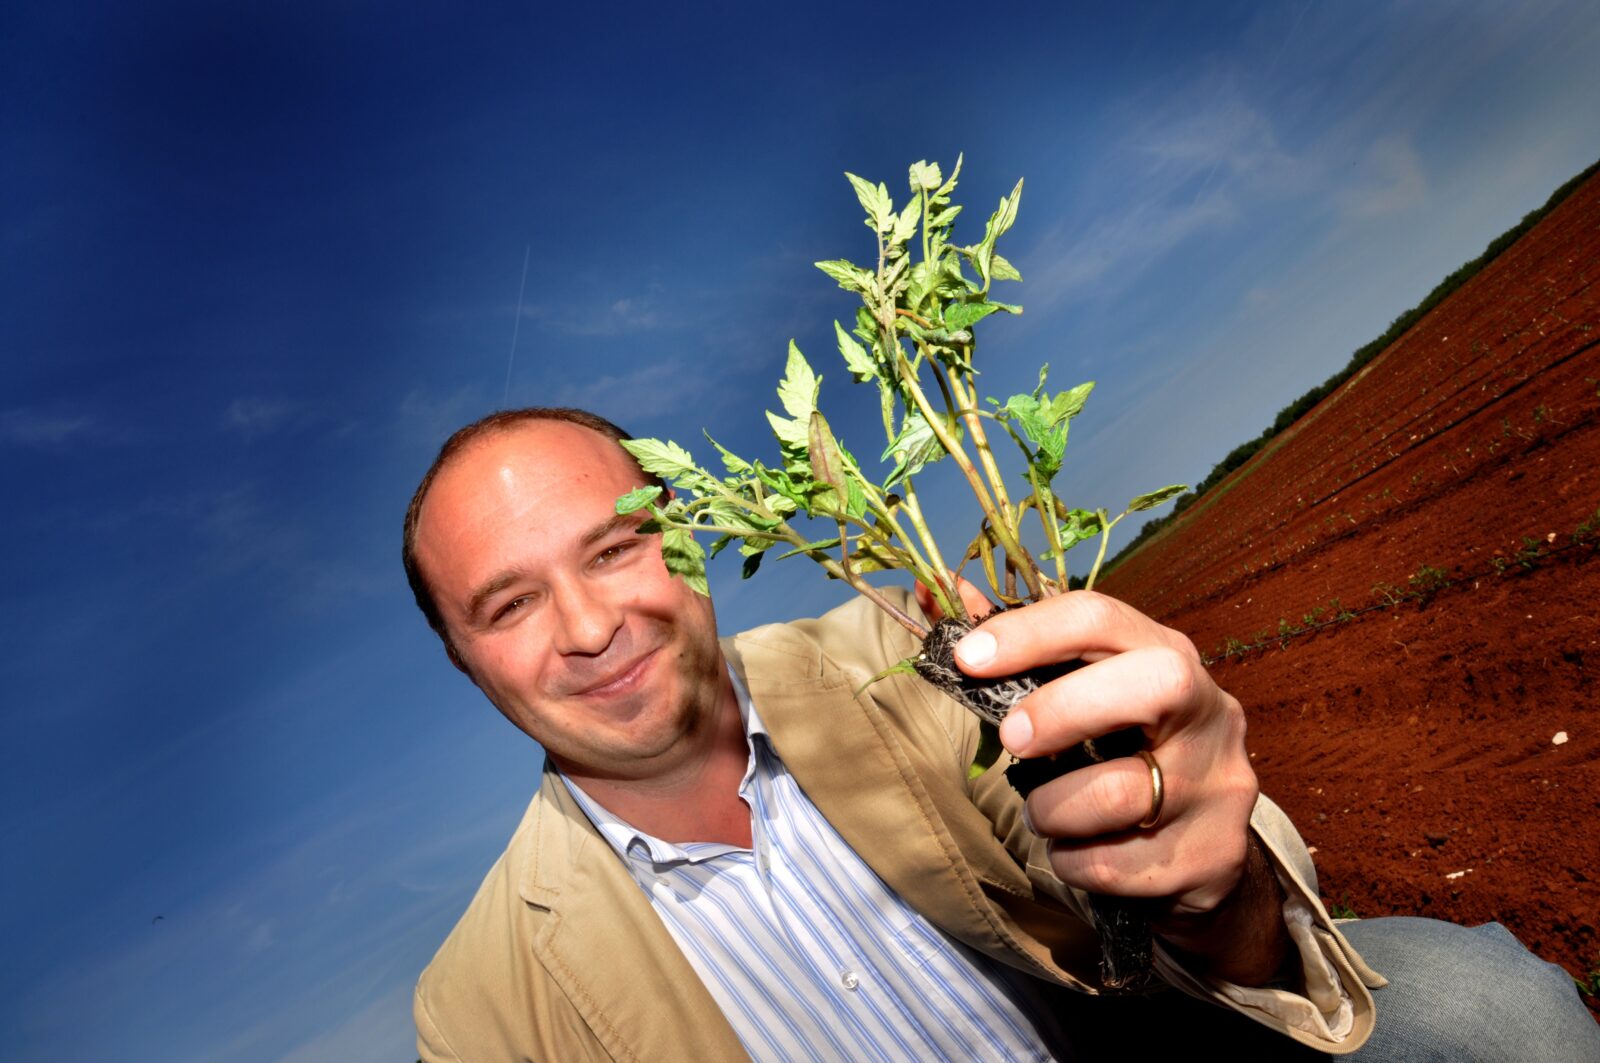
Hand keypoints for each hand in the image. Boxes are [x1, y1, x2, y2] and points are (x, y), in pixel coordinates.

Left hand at [949, 590, 1285, 981]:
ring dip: (1055, 808)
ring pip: (1121, 793)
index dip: (1031, 631)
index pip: (1102, 618)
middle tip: (1013, 739)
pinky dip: (1073, 861)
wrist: (1204, 852)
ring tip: (1041, 813)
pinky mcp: (1215, 853)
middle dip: (1064, 710)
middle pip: (1150, 684)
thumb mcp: (1084, 695)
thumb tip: (930, 594)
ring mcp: (1219, 785)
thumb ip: (1015, 650)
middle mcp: (1209, 710)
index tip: (968, 657)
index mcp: (1167, 655)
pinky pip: (1117, 864)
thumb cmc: (1124, 754)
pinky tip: (1074, 852)